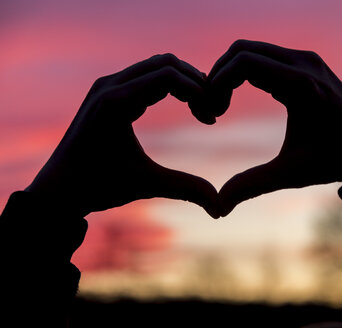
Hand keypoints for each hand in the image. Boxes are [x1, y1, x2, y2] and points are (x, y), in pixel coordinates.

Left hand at [26, 54, 218, 217]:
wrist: (58, 190)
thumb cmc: (98, 187)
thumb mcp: (146, 185)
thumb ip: (187, 189)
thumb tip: (220, 208)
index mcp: (116, 102)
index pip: (169, 76)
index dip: (199, 92)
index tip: (212, 118)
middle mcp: (109, 85)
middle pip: (166, 63)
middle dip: (195, 83)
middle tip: (210, 111)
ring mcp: (106, 85)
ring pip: (156, 65)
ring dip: (182, 82)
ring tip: (200, 109)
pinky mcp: (107, 91)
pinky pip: (145, 74)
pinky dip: (168, 84)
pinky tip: (181, 106)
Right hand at [200, 40, 341, 215]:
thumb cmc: (338, 160)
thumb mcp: (292, 173)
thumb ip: (251, 185)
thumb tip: (218, 207)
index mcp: (301, 85)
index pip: (244, 62)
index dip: (217, 83)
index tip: (212, 113)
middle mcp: (303, 63)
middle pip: (242, 50)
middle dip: (217, 75)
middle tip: (211, 109)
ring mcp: (306, 59)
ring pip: (251, 50)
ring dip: (229, 73)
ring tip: (221, 106)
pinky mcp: (306, 63)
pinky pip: (265, 56)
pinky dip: (244, 71)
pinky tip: (238, 97)